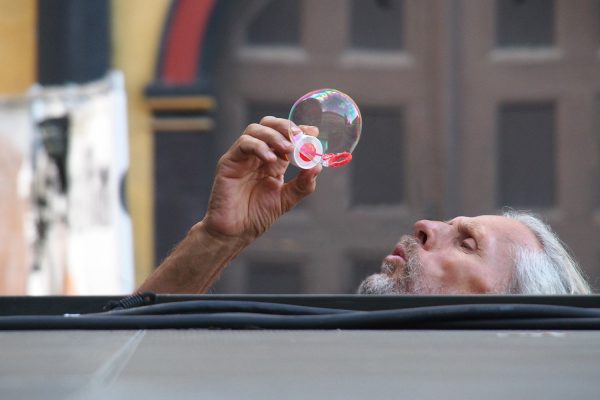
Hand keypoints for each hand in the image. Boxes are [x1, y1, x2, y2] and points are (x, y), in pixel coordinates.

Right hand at [202, 116, 321, 242]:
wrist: (235, 232)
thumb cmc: (257, 216)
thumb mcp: (286, 199)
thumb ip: (302, 184)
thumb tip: (317, 166)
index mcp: (273, 161)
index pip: (285, 136)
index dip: (299, 130)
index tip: (313, 132)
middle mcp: (257, 155)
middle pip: (269, 124)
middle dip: (286, 127)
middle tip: (299, 137)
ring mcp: (243, 156)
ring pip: (256, 129)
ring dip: (274, 135)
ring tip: (287, 149)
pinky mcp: (229, 161)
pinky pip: (244, 144)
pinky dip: (259, 146)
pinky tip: (270, 159)